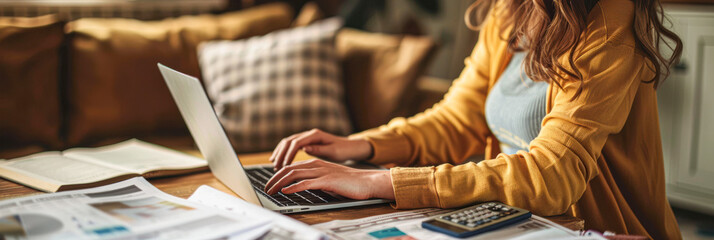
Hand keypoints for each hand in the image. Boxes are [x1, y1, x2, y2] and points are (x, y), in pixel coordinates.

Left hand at [264, 159, 394, 199]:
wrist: (367, 181)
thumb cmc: (349, 183)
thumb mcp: (328, 180)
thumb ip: (315, 180)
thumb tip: (302, 187)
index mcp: (316, 163)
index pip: (291, 167)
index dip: (277, 175)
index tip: (270, 184)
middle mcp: (316, 165)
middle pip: (289, 169)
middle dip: (274, 179)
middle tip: (266, 189)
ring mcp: (321, 172)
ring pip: (294, 174)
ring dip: (279, 183)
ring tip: (271, 191)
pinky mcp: (327, 180)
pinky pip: (306, 183)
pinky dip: (293, 187)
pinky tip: (286, 192)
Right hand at [269, 128, 372, 170]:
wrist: (350, 146)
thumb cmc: (344, 150)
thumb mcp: (334, 151)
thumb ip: (319, 149)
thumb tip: (304, 148)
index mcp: (315, 135)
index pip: (296, 143)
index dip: (288, 154)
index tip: (284, 166)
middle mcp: (309, 134)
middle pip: (289, 141)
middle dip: (280, 154)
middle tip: (275, 167)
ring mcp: (307, 137)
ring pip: (288, 142)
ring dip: (280, 153)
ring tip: (274, 165)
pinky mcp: (307, 142)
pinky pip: (291, 145)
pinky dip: (283, 152)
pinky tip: (279, 161)